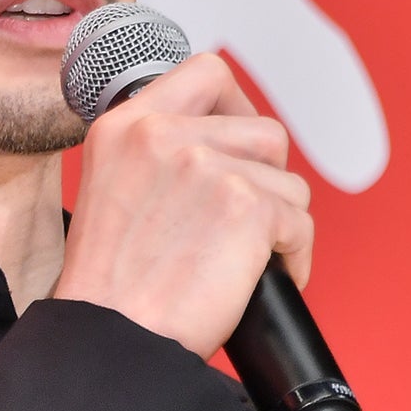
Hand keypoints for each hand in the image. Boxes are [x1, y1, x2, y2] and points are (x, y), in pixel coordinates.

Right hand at [53, 53, 312, 359]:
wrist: (111, 338)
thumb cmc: (110, 286)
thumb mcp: (111, 188)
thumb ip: (156, 152)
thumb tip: (223, 141)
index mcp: (125, 126)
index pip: (207, 72)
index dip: (236, 107)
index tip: (235, 144)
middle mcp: (163, 135)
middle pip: (263, 130)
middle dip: (264, 178)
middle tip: (243, 218)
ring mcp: (207, 167)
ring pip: (287, 179)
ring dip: (276, 221)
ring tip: (243, 257)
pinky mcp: (246, 208)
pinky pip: (300, 224)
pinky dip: (292, 259)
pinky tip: (258, 279)